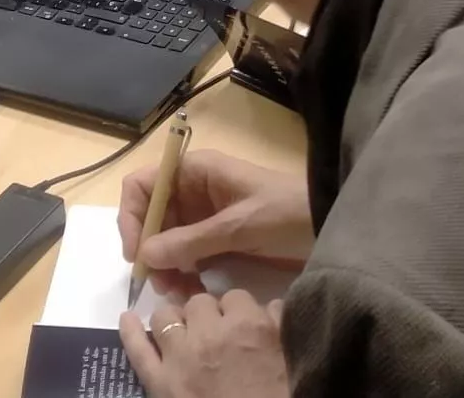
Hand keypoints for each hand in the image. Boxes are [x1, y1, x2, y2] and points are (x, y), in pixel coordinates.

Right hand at [118, 150, 312, 299]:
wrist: (330, 224)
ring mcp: (205, 216)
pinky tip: (191, 290)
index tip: (138, 253)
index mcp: (195, 171)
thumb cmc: (286, 212)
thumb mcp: (238, 226)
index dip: (133, 216)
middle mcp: (193, 190)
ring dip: (165, 265)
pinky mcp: (219, 239)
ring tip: (177, 292)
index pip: (143, 185)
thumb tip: (145, 255)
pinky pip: (188, 254)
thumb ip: (191, 240)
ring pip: (168, 240)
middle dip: (150, 249)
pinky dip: (183, 272)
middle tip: (160, 284)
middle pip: (152, 217)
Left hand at [121, 292, 289, 397]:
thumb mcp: (288, 361)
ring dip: (175, 321)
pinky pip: (138, 350)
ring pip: (166, 315)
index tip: (237, 324)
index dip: (235, 311)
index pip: (235, 297)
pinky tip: (127, 318)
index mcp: (249, 327)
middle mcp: (211, 334)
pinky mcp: (160, 383)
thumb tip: (270, 304)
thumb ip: (279, 327)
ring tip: (182, 335)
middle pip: (199, 302)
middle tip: (213, 335)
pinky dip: (130, 332)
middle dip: (205, 314)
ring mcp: (181, 357)